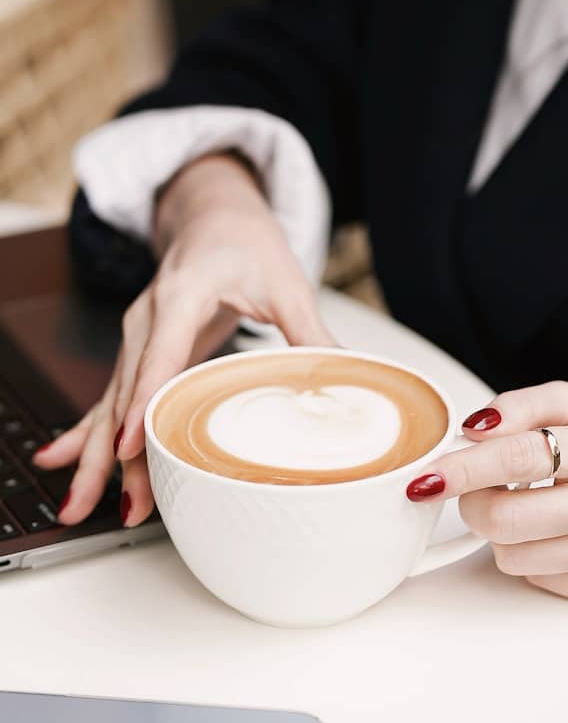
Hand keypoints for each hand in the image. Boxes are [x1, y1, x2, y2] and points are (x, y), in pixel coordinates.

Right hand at [33, 153, 335, 528]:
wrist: (215, 215)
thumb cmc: (245, 241)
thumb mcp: (285, 282)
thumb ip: (311, 332)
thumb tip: (347, 376)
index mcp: (182, 294)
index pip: (160, 353)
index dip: (145, 400)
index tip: (132, 443)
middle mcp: (147, 317)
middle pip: (127, 391)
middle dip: (119, 452)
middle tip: (123, 504)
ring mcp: (135, 335)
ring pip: (111, 402)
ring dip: (99, 457)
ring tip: (89, 508)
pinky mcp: (137, 350)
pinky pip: (109, 398)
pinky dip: (89, 434)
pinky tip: (65, 466)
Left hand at [405, 381, 567, 604]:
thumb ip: (519, 406)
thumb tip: (471, 430)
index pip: (521, 457)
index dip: (465, 468)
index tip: (429, 477)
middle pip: (508, 519)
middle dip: (473, 503)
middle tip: (475, 487)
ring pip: (514, 557)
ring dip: (502, 531)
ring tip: (527, 504)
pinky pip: (539, 580)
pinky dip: (531, 555)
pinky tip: (554, 531)